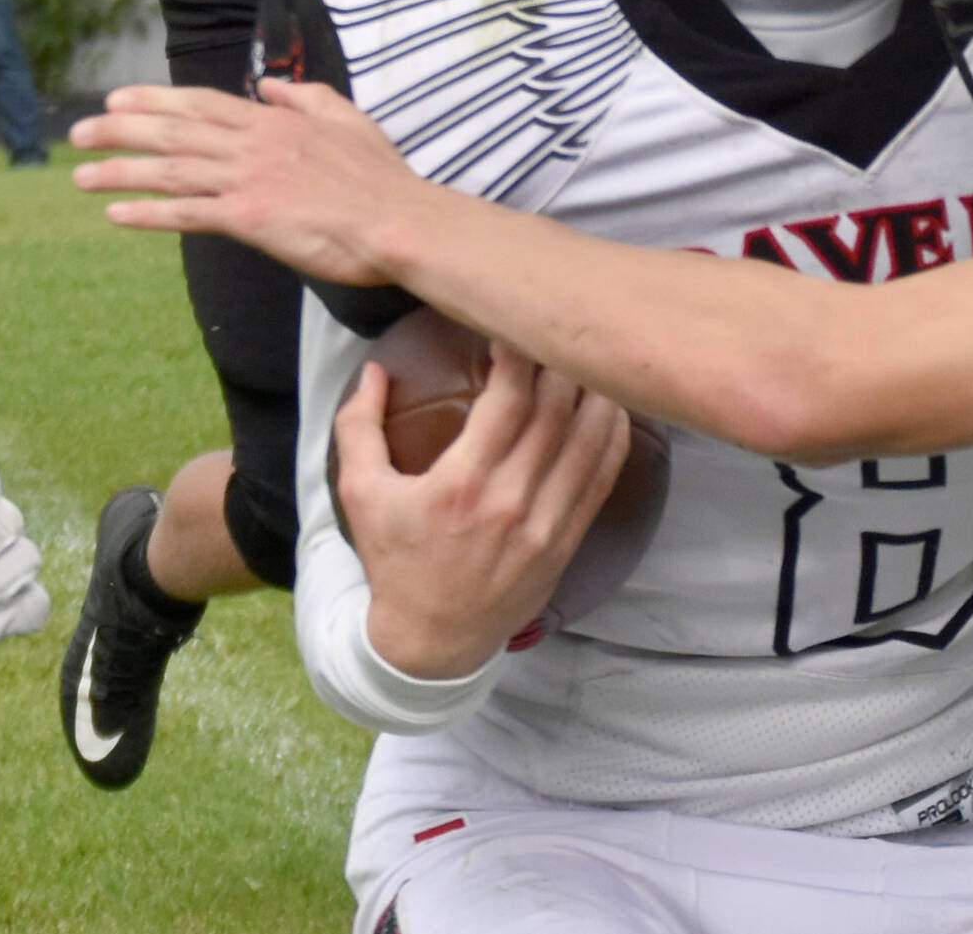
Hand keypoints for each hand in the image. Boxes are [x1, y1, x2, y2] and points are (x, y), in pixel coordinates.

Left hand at [71, 80, 427, 284]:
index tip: (117, 101)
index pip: (202, 104)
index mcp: (276, 122)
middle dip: (119, 130)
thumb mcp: (349, 120)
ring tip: (81, 175)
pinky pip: (188, 213)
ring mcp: (249, 180)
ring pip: (171, 170)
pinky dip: (149, 212)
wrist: (400, 221)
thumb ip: (306, 98)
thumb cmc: (383, 178)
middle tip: (78, 133)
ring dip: (120, 170)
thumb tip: (269, 86)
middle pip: (173, 132)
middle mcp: (254, 145)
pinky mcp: (250, 217)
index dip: (155, 101)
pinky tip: (118, 213)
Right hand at [340, 349, 631, 677]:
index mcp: (459, 486)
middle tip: (557, 334)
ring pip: (590, 439)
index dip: (519, 356)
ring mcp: (546, 524)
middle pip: (557, 412)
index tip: (513, 329)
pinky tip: (612, 407)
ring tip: (589, 359)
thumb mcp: (360, 495)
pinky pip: (603, 477)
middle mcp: (510, 502)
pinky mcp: (568, 541)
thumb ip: (359, 429)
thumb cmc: (395, 561)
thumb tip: (375, 371)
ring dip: (596, 391)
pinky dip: (613, 436)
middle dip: (561, 362)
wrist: (430, 642)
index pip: (509, 401)